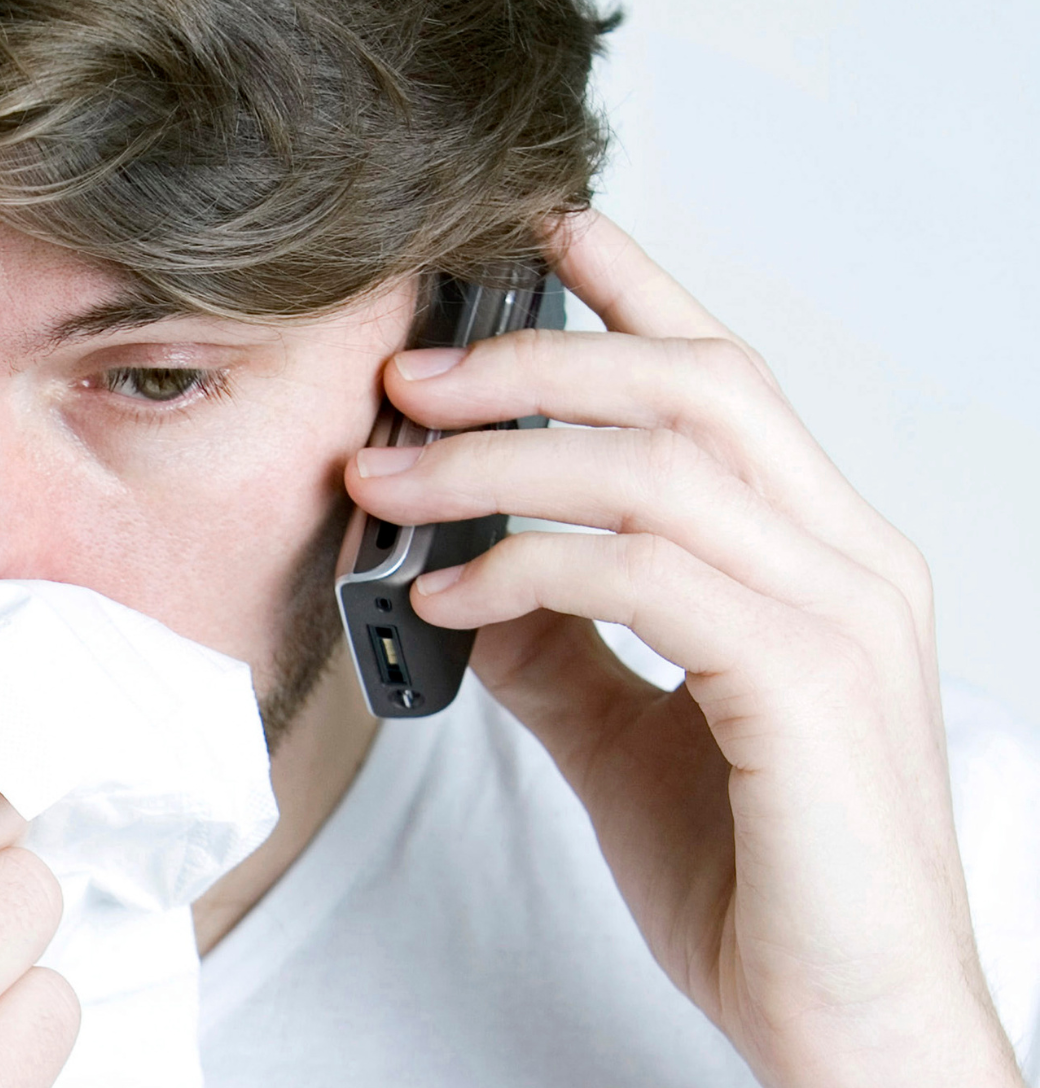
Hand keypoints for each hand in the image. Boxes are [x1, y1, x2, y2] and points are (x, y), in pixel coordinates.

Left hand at [348, 212, 1018, 1087]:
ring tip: (384, 479)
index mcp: (821, 553)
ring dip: (497, 460)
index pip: (728, 376)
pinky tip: (448, 589)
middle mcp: (849, 561)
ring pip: (663, 463)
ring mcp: (841, 619)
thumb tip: (461, 566)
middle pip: (695, 383)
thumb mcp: (626, 734)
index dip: (635, 286)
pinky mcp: (806, 690)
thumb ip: (559, 638)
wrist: (852, 1031)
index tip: (536, 229)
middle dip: (537, 356)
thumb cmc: (763, 882)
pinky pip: (647, 576)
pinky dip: (529, 563)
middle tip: (406, 374)